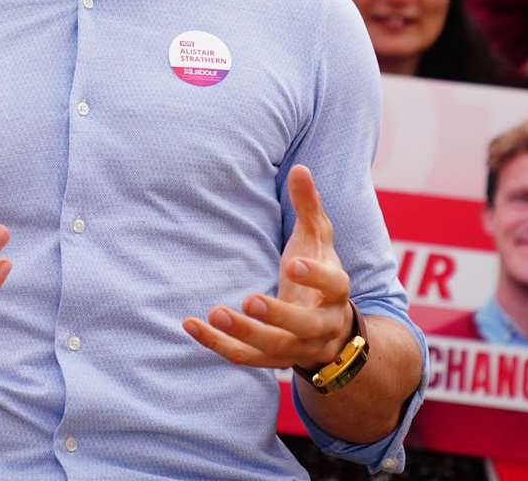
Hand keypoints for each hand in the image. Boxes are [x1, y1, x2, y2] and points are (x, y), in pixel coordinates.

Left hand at [184, 164, 354, 371]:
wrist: (332, 329)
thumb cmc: (319, 272)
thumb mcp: (318, 239)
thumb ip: (309, 206)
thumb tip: (301, 168)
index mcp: (337, 292)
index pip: (334, 285)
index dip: (315, 277)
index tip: (292, 263)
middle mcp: (322, 325)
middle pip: (303, 326)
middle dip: (277, 315)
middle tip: (249, 299)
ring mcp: (298, 347)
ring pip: (274, 348)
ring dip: (244, 334)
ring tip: (215, 312)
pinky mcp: (274, 360)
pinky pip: (245, 358)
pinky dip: (217, 343)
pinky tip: (190, 324)